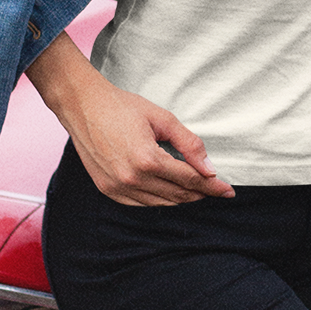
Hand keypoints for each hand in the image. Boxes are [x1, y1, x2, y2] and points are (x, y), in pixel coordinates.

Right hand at [27, 34, 234, 205]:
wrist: (82, 106)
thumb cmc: (122, 107)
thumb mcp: (162, 118)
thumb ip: (189, 143)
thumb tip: (209, 168)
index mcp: (147, 160)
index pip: (190, 180)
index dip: (213, 186)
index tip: (228, 190)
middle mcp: (131, 179)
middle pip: (178, 194)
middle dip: (200, 193)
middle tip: (216, 189)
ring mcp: (117, 187)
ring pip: (161, 203)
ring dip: (181, 198)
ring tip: (197, 190)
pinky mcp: (108, 190)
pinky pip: (141, 204)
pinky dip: (159, 200)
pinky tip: (169, 191)